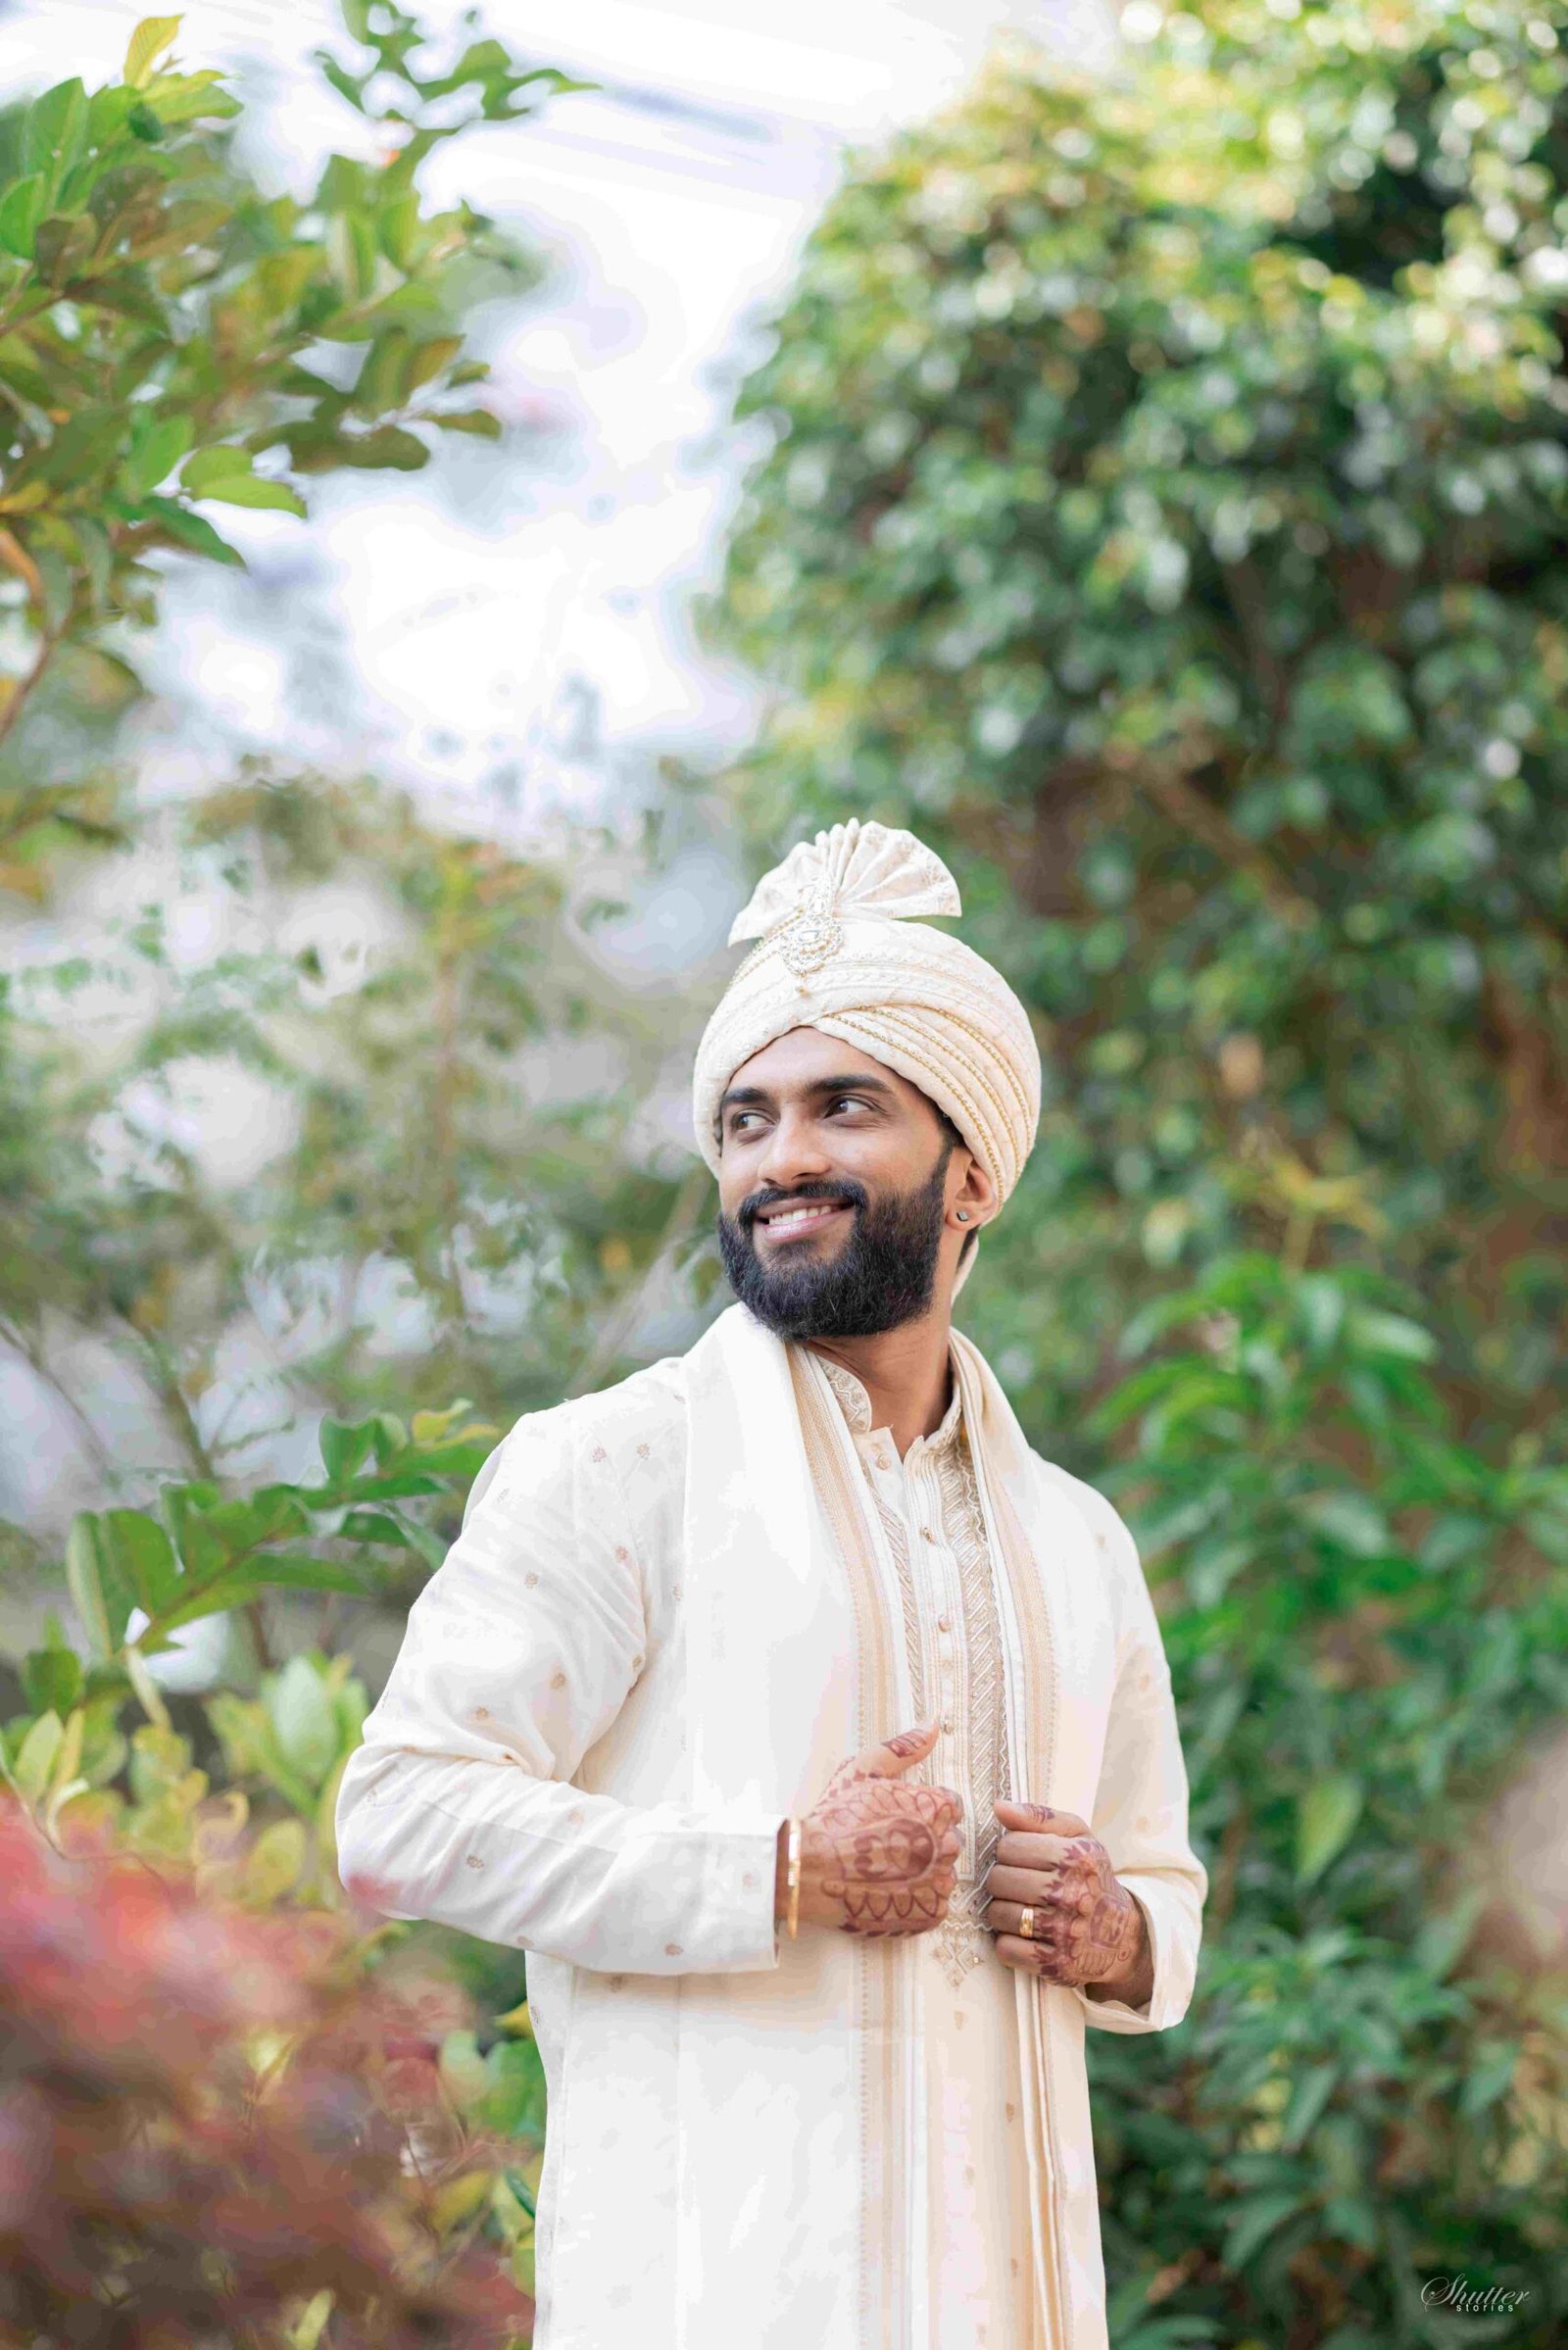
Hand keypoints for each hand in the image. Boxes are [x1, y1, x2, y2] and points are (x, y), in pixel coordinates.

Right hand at [781, 1720, 962, 1938]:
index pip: (950, 1807)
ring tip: (886, 1872)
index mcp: (937, 1805)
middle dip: (926, 1842)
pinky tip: (890, 1892)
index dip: (923, 1812)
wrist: (810, 1869)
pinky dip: (918, 1901)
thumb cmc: (836, 1817)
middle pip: (950, 1840)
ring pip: (945, 1874)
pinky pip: (936, 1904)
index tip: (898, 1820)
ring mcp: (940, 1881)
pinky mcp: (930, 1913)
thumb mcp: (864, 1769)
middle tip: (888, 1846)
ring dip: (924, 1873)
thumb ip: (905, 1747)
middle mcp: (947, 1843)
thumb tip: (934, 1724)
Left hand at [981, 1800, 1150, 1996]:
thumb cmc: (1091, 1878)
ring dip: (1002, 1912)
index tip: (1021, 1859)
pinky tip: (1024, 1934)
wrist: (1120, 1935)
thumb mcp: (1078, 1837)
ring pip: (998, 1914)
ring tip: (1020, 1908)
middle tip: (1017, 1885)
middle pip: (999, 1880)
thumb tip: (999, 1807)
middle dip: (1002, 1881)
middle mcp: (1071, 1894)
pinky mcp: (1054, 1964)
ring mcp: (1063, 1932)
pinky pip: (1006, 1949)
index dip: (1009, 1851)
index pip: (1009, 1846)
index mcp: (1076, 1858)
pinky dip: (1008, 1943)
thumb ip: (1039, 1817)